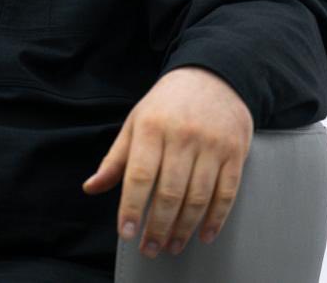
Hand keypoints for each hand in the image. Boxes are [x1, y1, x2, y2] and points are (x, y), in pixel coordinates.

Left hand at [81, 66, 252, 257]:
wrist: (212, 77)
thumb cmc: (166, 105)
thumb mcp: (135, 123)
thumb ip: (115, 159)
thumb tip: (91, 187)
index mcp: (152, 128)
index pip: (139, 175)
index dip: (132, 208)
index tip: (127, 233)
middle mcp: (182, 137)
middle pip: (170, 192)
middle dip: (158, 226)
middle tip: (150, 248)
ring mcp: (211, 145)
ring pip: (198, 197)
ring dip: (184, 228)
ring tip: (173, 246)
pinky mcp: (235, 152)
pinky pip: (227, 192)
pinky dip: (215, 218)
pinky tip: (203, 234)